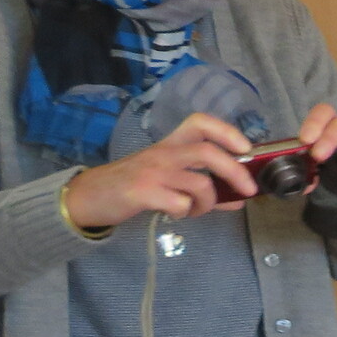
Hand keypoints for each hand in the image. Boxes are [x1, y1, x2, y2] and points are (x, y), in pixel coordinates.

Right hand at [62, 112, 255, 227]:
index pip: (200, 122)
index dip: (227, 131)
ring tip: (196, 210)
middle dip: (236, 172)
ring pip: (199, 183)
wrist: (88, 196)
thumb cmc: (132, 185)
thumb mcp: (167, 179)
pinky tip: (174, 213)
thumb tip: (238, 199)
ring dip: (208, 203)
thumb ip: (202, 187)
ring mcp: (153, 172)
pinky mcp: (141, 192)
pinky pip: (179, 203)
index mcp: (170, 144)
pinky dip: (185, 213)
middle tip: (248, 190)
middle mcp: (163, 153)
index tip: (246, 148)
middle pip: (208, 152)